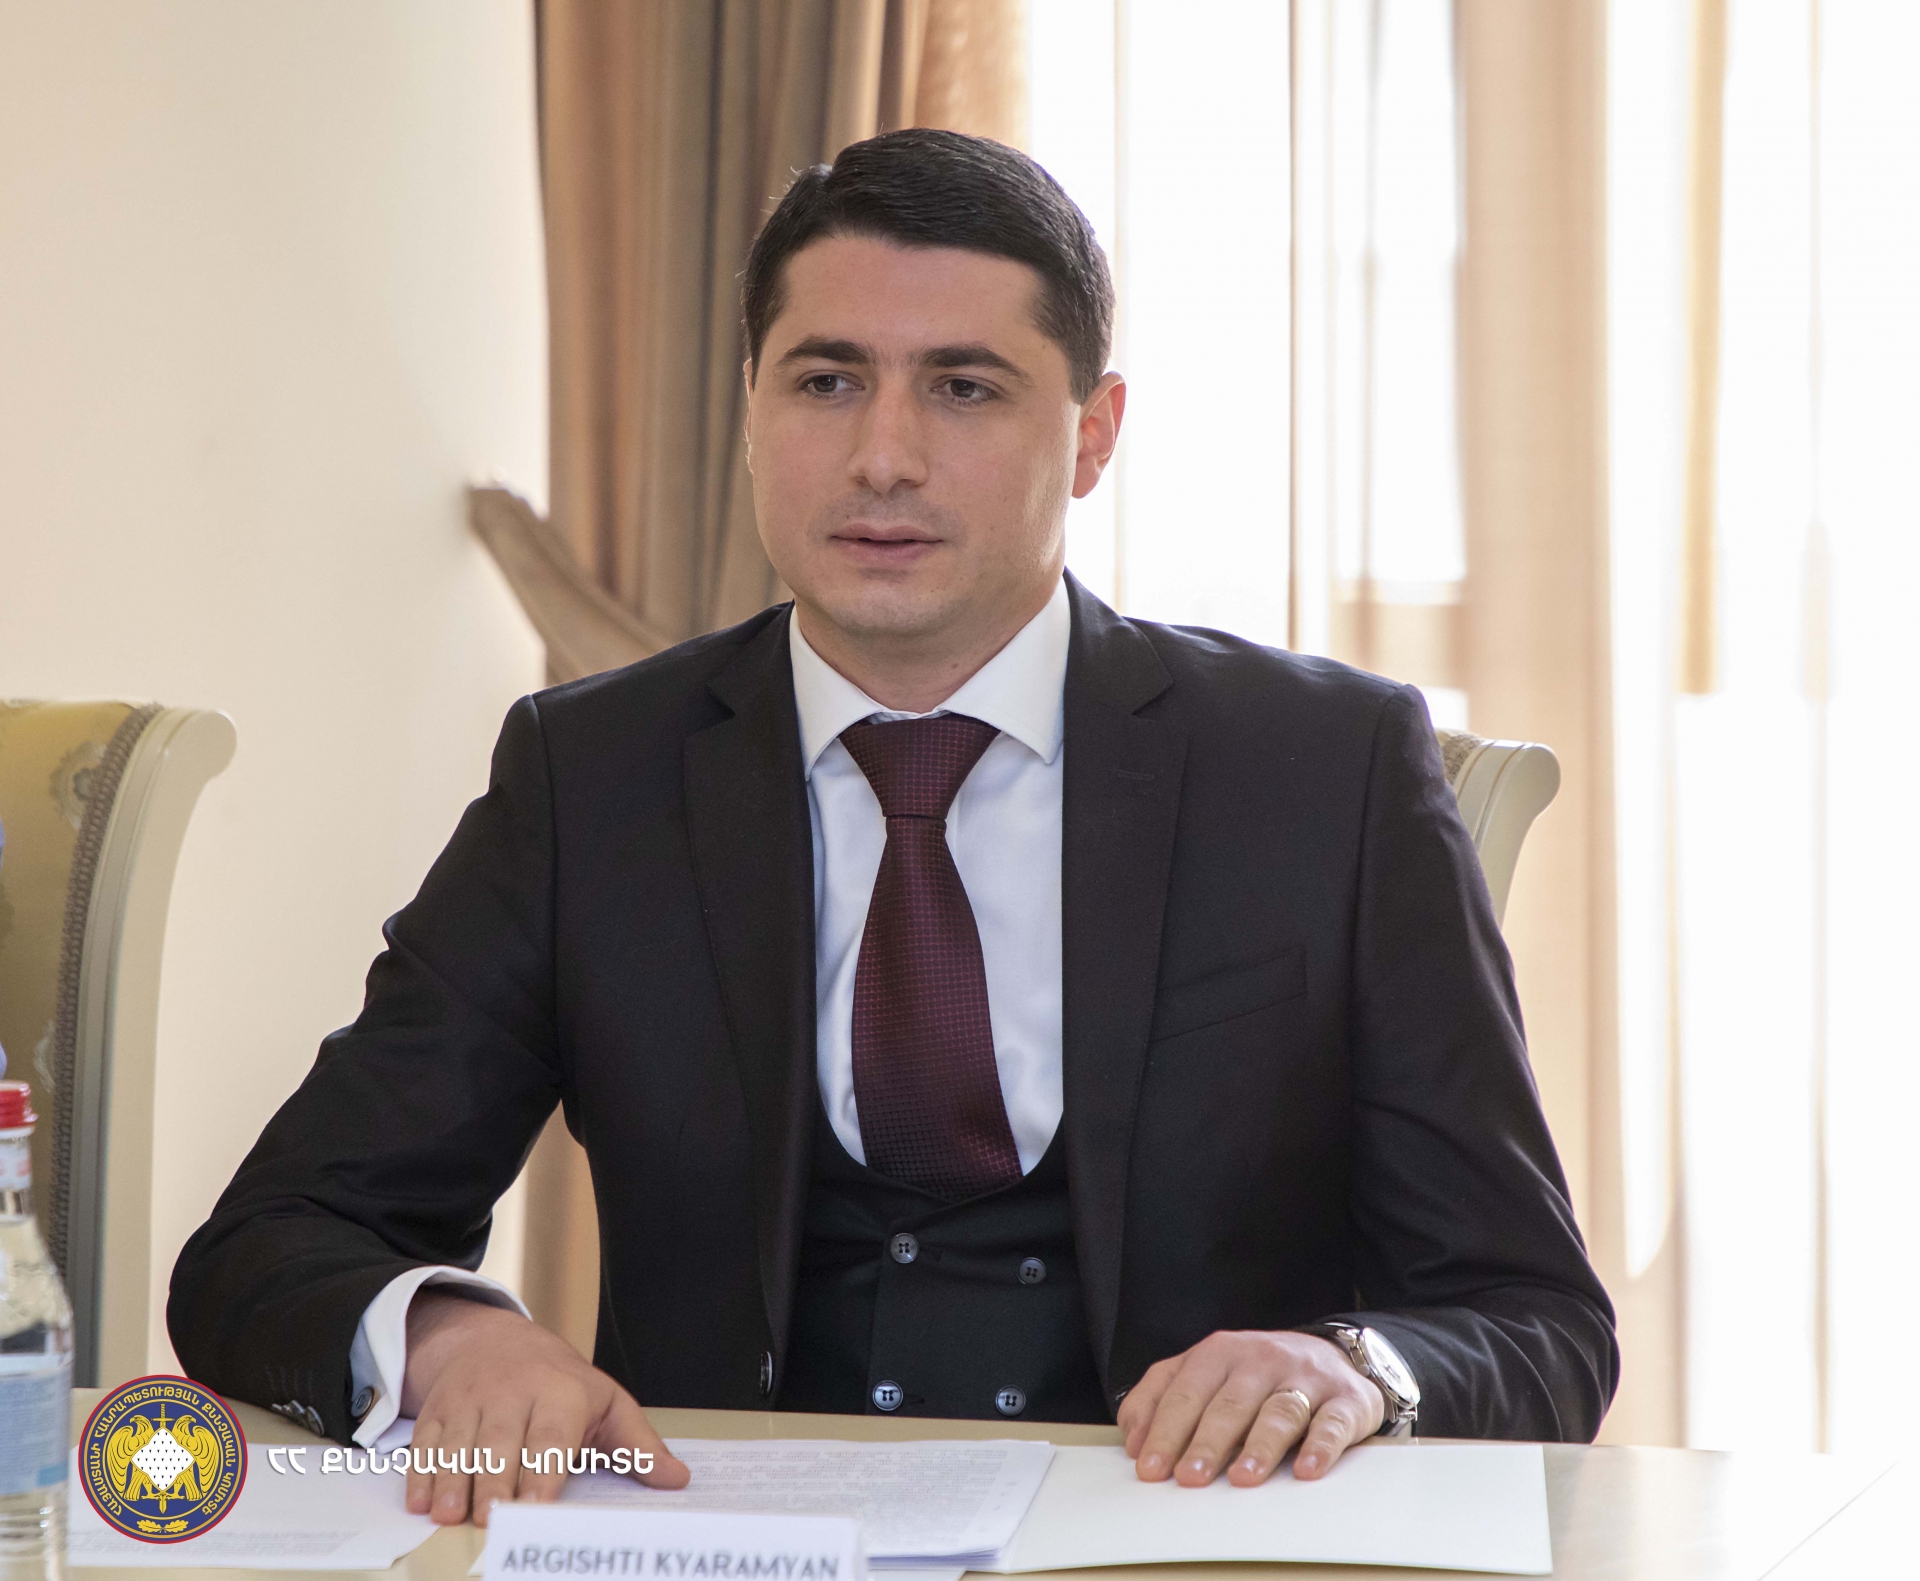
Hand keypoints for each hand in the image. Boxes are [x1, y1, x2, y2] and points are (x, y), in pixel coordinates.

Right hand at [399, 1292, 689, 1525]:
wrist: (495, 1339)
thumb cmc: (560, 1383)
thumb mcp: (606, 1402)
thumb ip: (637, 1445)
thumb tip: (676, 1478)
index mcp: (562, 1394)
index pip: (552, 1436)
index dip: (543, 1472)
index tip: (537, 1507)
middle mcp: (513, 1393)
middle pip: (500, 1442)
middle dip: (493, 1481)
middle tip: (489, 1519)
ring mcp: (472, 1400)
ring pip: (460, 1443)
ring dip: (452, 1480)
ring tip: (448, 1517)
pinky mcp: (440, 1409)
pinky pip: (426, 1441)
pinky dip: (420, 1472)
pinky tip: (419, 1502)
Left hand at [1118, 1330, 1384, 1486]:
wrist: (1333, 1355)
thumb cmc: (1257, 1375)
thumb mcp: (1205, 1373)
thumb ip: (1162, 1397)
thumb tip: (1134, 1441)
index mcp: (1220, 1352)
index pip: (1185, 1391)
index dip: (1165, 1430)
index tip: (1150, 1468)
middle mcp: (1261, 1359)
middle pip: (1229, 1403)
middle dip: (1206, 1442)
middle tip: (1188, 1478)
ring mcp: (1305, 1378)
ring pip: (1279, 1411)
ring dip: (1259, 1446)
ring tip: (1242, 1478)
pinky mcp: (1345, 1399)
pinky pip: (1332, 1422)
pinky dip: (1320, 1447)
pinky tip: (1306, 1469)